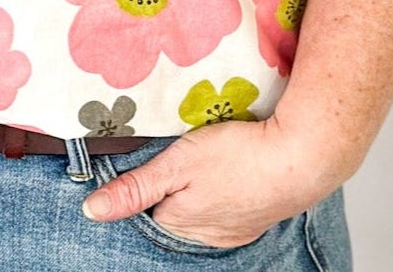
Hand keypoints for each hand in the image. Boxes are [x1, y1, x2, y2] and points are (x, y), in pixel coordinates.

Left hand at [81, 113, 348, 249]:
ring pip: (199, 211)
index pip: (144, 208)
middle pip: (171, 211)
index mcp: (178, 224)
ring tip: (203, 162)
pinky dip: (221, 192)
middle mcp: (203, 237)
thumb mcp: (178, 164)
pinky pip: (226, 210)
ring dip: (196, 190)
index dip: (142, 182)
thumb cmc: (239, 156)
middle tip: (178, 156)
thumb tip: (91, 211)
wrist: (301, 158)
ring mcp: (231, 231)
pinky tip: (227, 172)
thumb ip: (135, 187)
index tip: (147, 159)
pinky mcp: (254, 219)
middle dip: (169, 188)